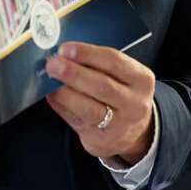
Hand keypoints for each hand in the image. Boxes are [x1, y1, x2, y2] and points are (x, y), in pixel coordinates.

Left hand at [44, 42, 155, 164]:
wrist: (133, 131)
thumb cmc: (122, 93)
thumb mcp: (123, 76)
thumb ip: (99, 65)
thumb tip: (65, 54)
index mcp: (141, 79)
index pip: (114, 62)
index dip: (88, 54)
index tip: (66, 49)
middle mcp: (134, 103)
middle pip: (102, 86)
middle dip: (74, 73)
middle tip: (53, 64)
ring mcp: (119, 125)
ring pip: (89, 109)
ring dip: (65, 93)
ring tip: (49, 81)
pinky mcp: (101, 140)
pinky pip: (77, 122)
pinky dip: (61, 107)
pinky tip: (52, 95)